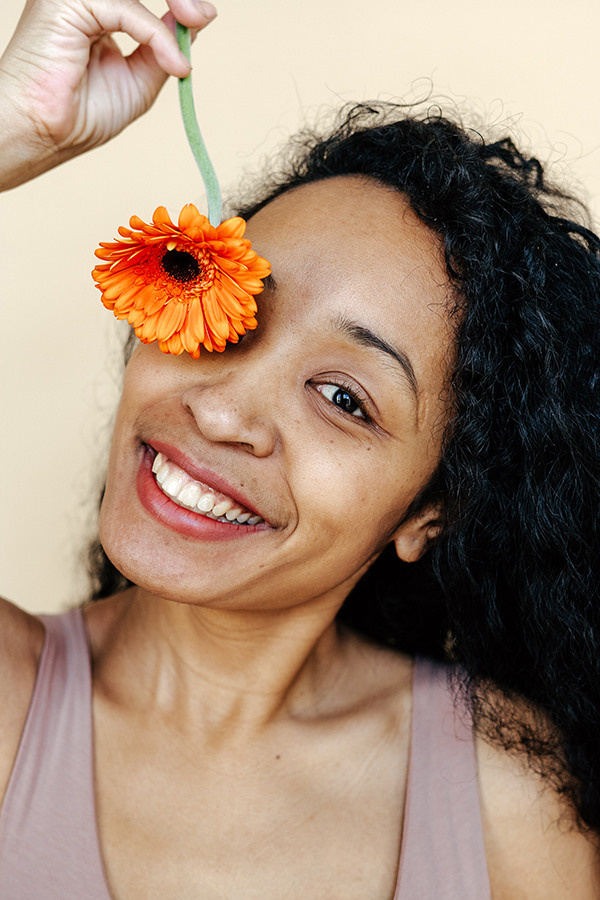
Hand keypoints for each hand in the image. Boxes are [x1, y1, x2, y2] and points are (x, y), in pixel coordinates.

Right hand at [0, 0, 216, 189]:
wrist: (46, 133)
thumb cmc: (81, 114)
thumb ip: (164, 44)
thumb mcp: (141, 79)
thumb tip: (199, 16)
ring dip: (173, 8)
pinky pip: (126, 8)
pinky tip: (174, 64)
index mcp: (94, 8)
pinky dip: (157, 35)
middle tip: (202, 16)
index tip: (201, 16)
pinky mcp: (66, 0)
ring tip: (187, 44)